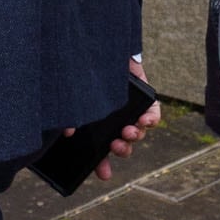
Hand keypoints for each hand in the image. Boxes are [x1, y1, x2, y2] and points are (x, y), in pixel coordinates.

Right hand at [65, 56, 160, 182]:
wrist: (98, 44)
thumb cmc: (82, 71)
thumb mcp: (75, 95)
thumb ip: (70, 113)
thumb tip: (67, 132)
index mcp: (97, 125)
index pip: (100, 150)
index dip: (101, 164)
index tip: (103, 174)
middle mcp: (114, 120)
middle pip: (122, 143)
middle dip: (121, 149)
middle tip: (115, 147)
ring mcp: (130, 110)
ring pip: (137, 131)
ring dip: (134, 136)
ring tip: (128, 133)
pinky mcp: (143, 98)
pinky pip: (152, 115)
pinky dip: (150, 120)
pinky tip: (144, 121)